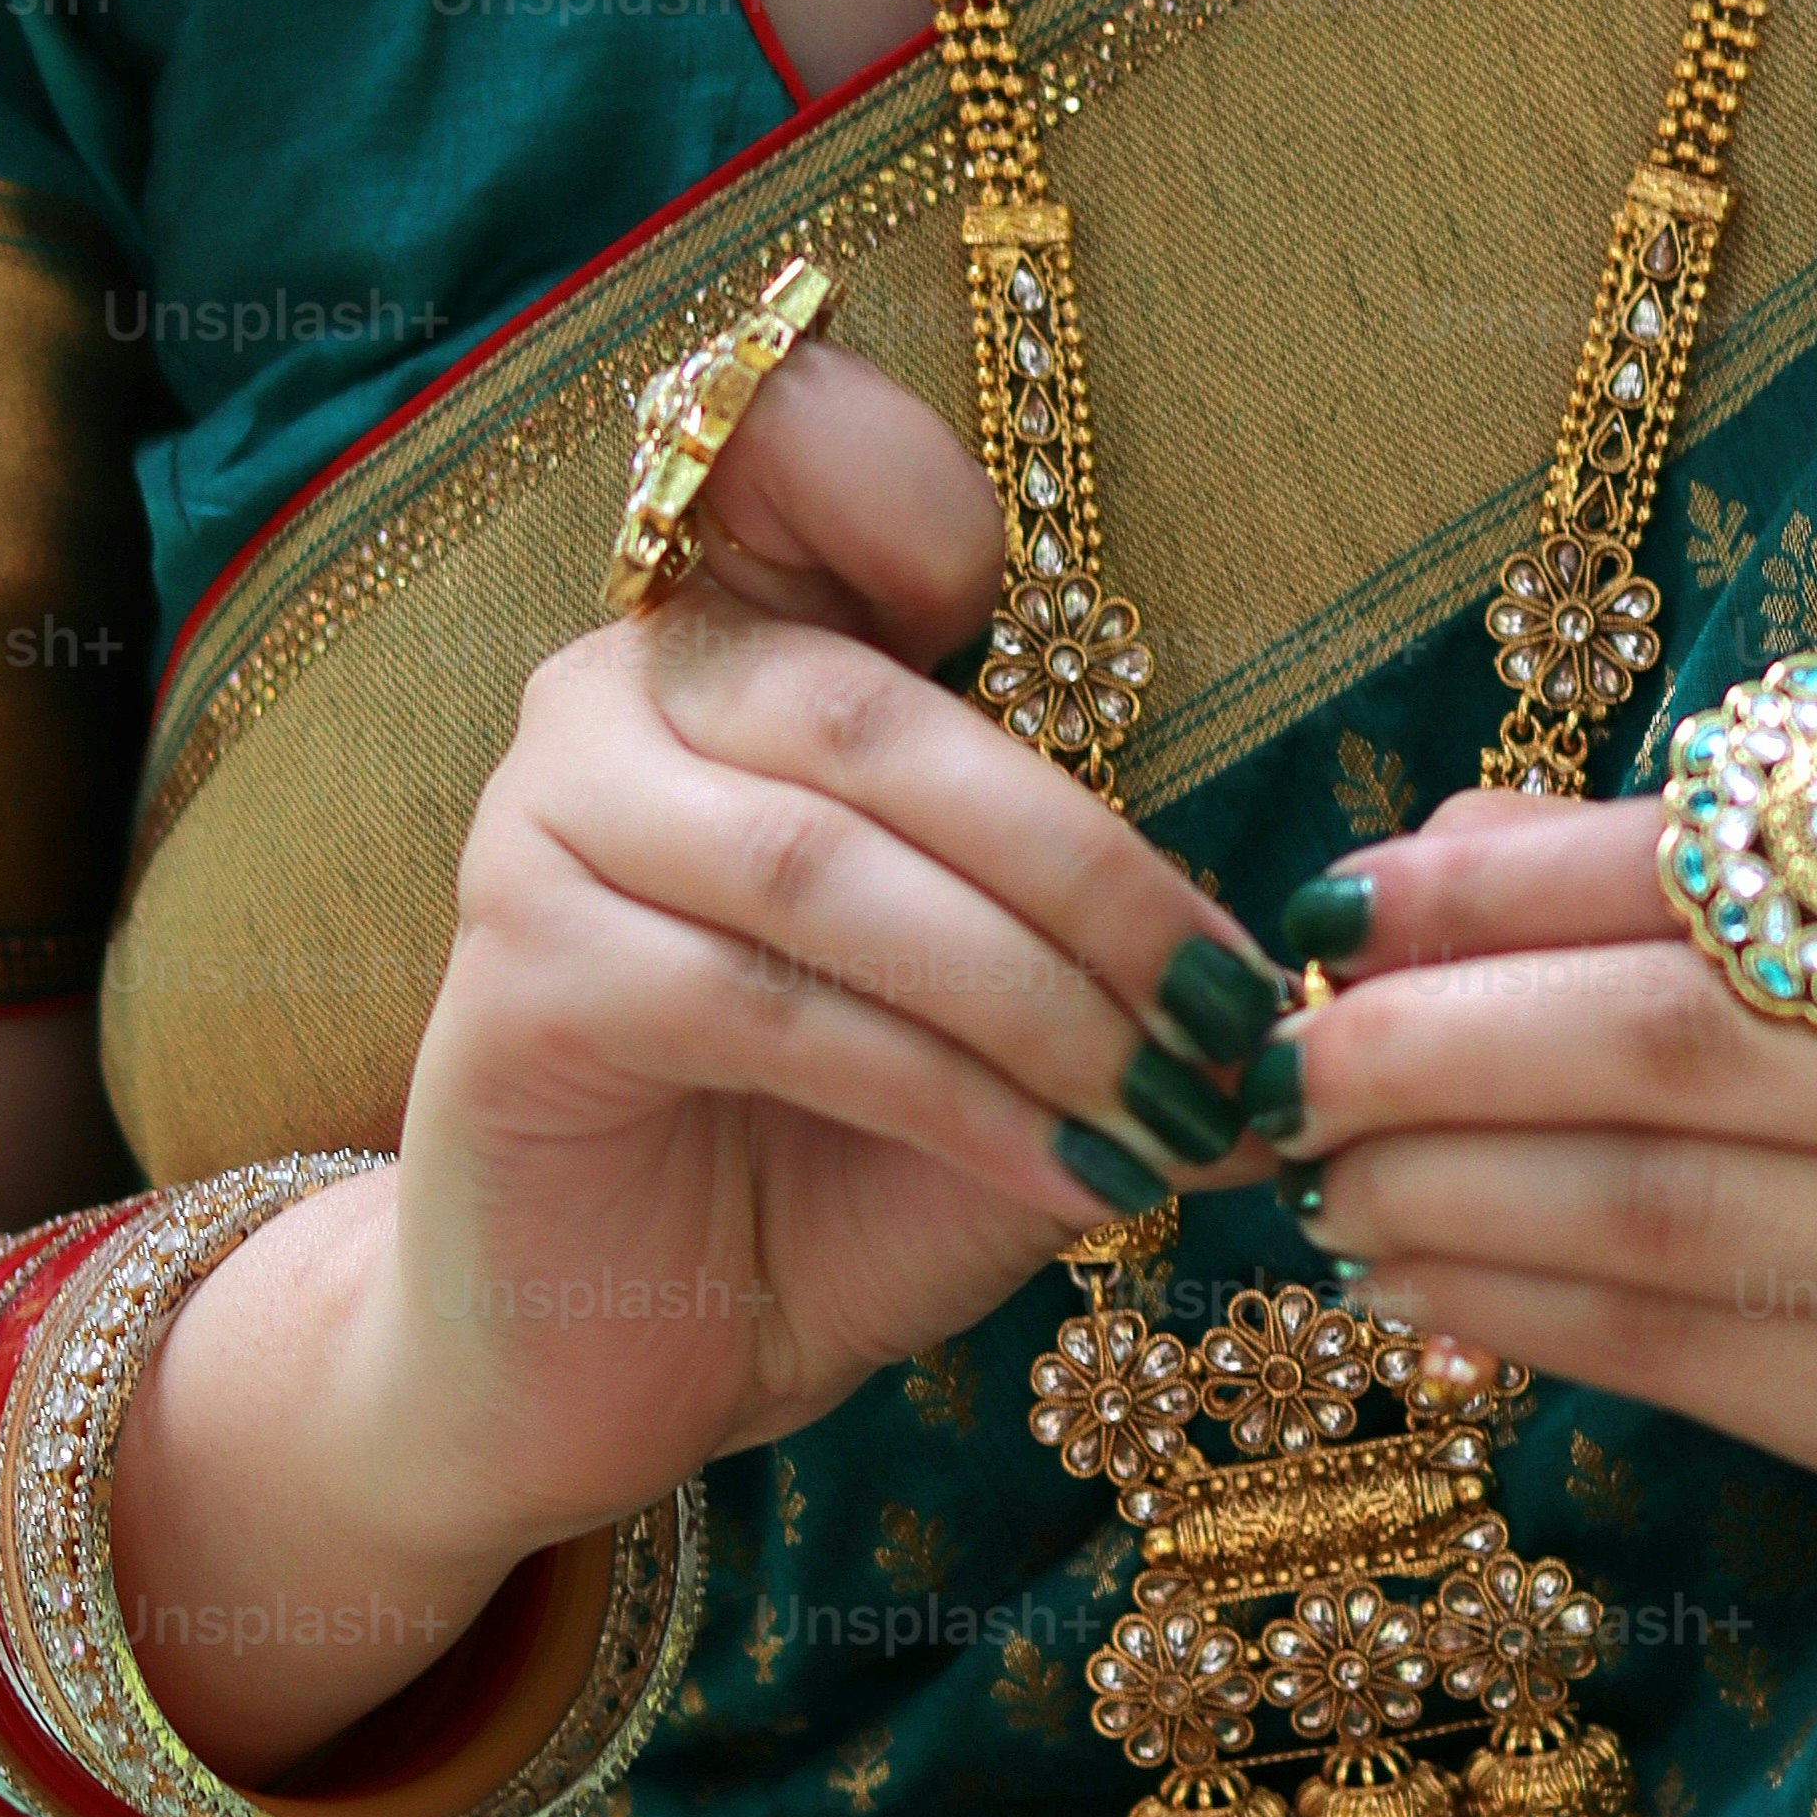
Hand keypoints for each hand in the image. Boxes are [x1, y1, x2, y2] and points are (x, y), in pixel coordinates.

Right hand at [113, 339, 1282, 1769]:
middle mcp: (616, 693)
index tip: (1097, 665)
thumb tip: (1299, 993)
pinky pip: (773, 1009)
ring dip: (1038, 1001)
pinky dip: (951, 1095)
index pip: (800, 462)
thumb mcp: (1010, 1048)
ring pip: (833, 872)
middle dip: (1095, 879)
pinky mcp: (518, 979)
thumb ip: (1110, 974)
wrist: (631, 1354)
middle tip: (1236, 1016)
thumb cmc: (827, 1175)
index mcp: (738, 646)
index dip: (911, 491)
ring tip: (1172, 1115)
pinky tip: (1069, 1173)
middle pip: (885, 727)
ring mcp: (541, 824)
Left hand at [1253, 793, 1816, 1734]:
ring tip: (1322, 1173)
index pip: (1730, 874)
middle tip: (1278, 1058)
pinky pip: (1683, 1362)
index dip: (1502, 888)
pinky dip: (1518, 1312)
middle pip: (1676, 1053)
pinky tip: (1416, 1280)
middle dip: (1433, 1049)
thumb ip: (1721, 885)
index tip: (1338, 904)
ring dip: (1443, 1195)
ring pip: (1658, 1224)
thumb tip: (1427, 857)